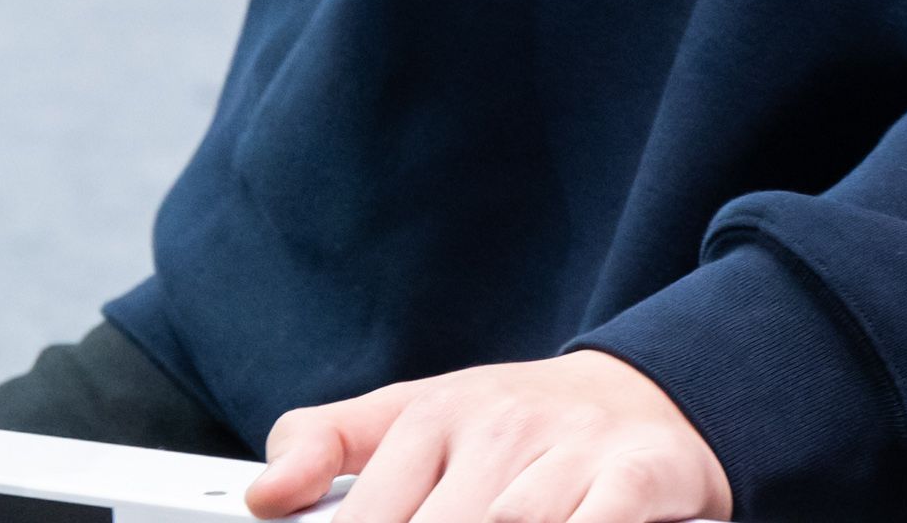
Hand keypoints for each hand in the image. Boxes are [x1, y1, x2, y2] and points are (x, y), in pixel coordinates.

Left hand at [243, 353, 728, 522]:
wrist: (645, 395)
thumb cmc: (511, 426)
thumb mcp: (414, 416)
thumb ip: (327, 443)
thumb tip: (261, 497)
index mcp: (433, 414)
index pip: (366, 515)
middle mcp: (501, 426)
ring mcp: (571, 450)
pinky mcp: (638, 474)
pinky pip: (593, 522)